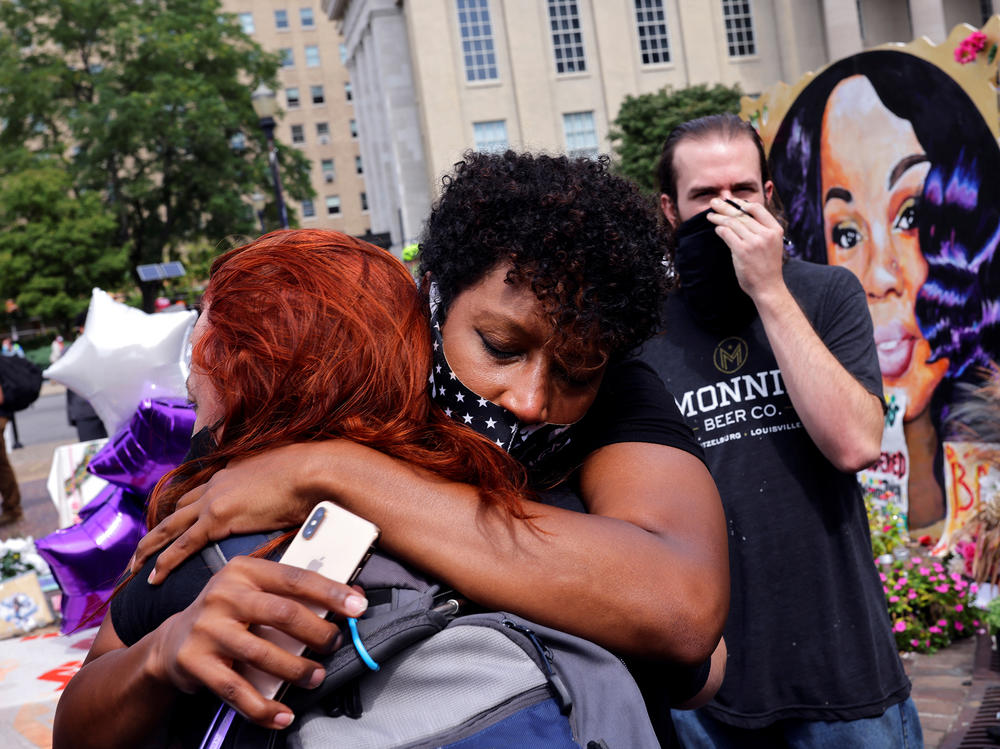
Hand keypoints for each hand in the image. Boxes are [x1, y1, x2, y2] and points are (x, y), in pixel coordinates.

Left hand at [131, 443, 326, 583]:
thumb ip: (277, 487)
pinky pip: (182, 544)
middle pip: (176, 510)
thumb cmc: (310, 474)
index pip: (200, 494)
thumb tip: (287, 498)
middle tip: (141, 550)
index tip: (175, 525)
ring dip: (149, 547)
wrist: (312, 470)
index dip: (185, 512)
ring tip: (134, 567)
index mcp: (232, 473)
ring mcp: (213, 500)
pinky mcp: (217, 518)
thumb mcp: (288, 476)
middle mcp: (216, 484)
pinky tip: (154, 577)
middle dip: (157, 531)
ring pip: (169, 527)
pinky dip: (165, 561)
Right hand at [147, 555, 366, 728]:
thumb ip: (294, 593)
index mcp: (244, 570)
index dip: (330, 592)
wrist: (173, 642)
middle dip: (318, 632)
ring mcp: (207, 629)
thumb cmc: (229, 613)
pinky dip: (263, 707)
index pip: (295, 578)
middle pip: (282, 613)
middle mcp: (223, 595)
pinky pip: (236, 690)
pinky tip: (282, 715)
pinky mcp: (195, 662)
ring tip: (315, 676)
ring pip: (263, 654)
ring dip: (297, 669)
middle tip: (334, 644)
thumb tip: (351, 595)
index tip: (358, 606)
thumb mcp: (255, 590)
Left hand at [707, 197, 784, 299]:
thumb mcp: (771, 244)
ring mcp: (754, 242)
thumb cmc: (767, 267)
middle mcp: (766, 234)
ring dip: (719, 218)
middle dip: (725, 207)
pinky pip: (727, 234)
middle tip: (714, 202)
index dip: (742, 203)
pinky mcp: (742, 251)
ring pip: (732, 223)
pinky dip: (720, 230)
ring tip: (710, 216)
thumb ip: (761, 230)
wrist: (768, 287)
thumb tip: (742, 215)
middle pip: (741, 214)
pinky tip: (716, 229)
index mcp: (775, 230)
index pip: (757, 208)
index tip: (731, 201)